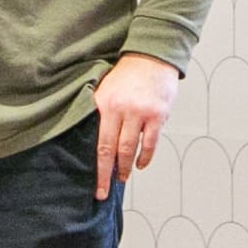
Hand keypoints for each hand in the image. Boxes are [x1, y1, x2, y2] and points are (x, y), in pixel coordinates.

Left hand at [92, 52, 179, 197]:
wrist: (151, 56)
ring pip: (131, 148)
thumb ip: (99, 112)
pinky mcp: (157, 114)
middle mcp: (121, 110)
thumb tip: (90, 139)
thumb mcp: (105, 88)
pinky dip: (145, 156)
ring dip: (127, 166)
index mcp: (104, 104)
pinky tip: (140, 164)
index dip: (97, 169)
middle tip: (104, 191)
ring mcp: (140, 112)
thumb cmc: (126, 75)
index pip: (98, 144)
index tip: (96, 186)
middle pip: (113, 150)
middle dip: (108, 174)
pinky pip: (151, 142)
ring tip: (123, 177)